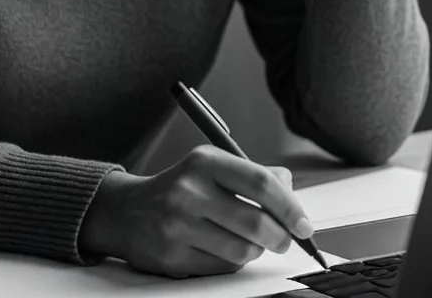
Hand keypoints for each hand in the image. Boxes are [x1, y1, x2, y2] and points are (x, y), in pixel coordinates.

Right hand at [78, 145, 313, 277]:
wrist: (127, 212)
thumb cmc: (179, 187)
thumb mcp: (211, 167)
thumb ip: (251, 174)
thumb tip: (287, 183)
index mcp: (204, 162)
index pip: (260, 183)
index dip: (290, 206)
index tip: (304, 224)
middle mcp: (189, 191)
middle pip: (256, 223)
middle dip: (280, 237)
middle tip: (283, 239)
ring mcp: (179, 226)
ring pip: (243, 251)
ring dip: (254, 251)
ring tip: (246, 241)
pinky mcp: (173, 257)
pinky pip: (222, 268)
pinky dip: (232, 262)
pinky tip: (221, 248)